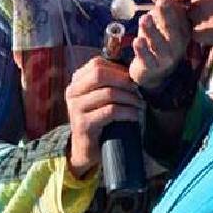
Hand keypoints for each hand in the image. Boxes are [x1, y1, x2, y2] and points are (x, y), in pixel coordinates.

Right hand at [65, 56, 143, 177]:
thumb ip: (109, 81)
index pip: (97, 63)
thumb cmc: (100, 119)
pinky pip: (110, 112)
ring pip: (108, 93)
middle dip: (123, 80)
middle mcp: (72, 92)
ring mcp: (75, 108)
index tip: (133, 78)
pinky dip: (127, 112)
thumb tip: (132, 69)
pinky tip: (135, 115)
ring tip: (140, 103)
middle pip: (99, 74)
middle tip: (138, 88)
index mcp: (77, 82)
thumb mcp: (101, 96)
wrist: (86, 149)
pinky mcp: (83, 125)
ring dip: (129, 97)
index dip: (118, 68)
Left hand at [129, 0, 190, 90]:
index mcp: (183, 27)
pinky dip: (143, 51)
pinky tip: (137, 41)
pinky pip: (149, 59)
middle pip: (174, 27)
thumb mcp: (158, 16)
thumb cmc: (159, 36)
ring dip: (153, 31)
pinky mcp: (155, 68)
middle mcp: (179, 42)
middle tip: (161, 1)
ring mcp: (168, 57)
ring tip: (144, 19)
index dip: (170, 0)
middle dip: (168, 14)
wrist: (155, 70)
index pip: (179, 12)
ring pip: (161, 44)